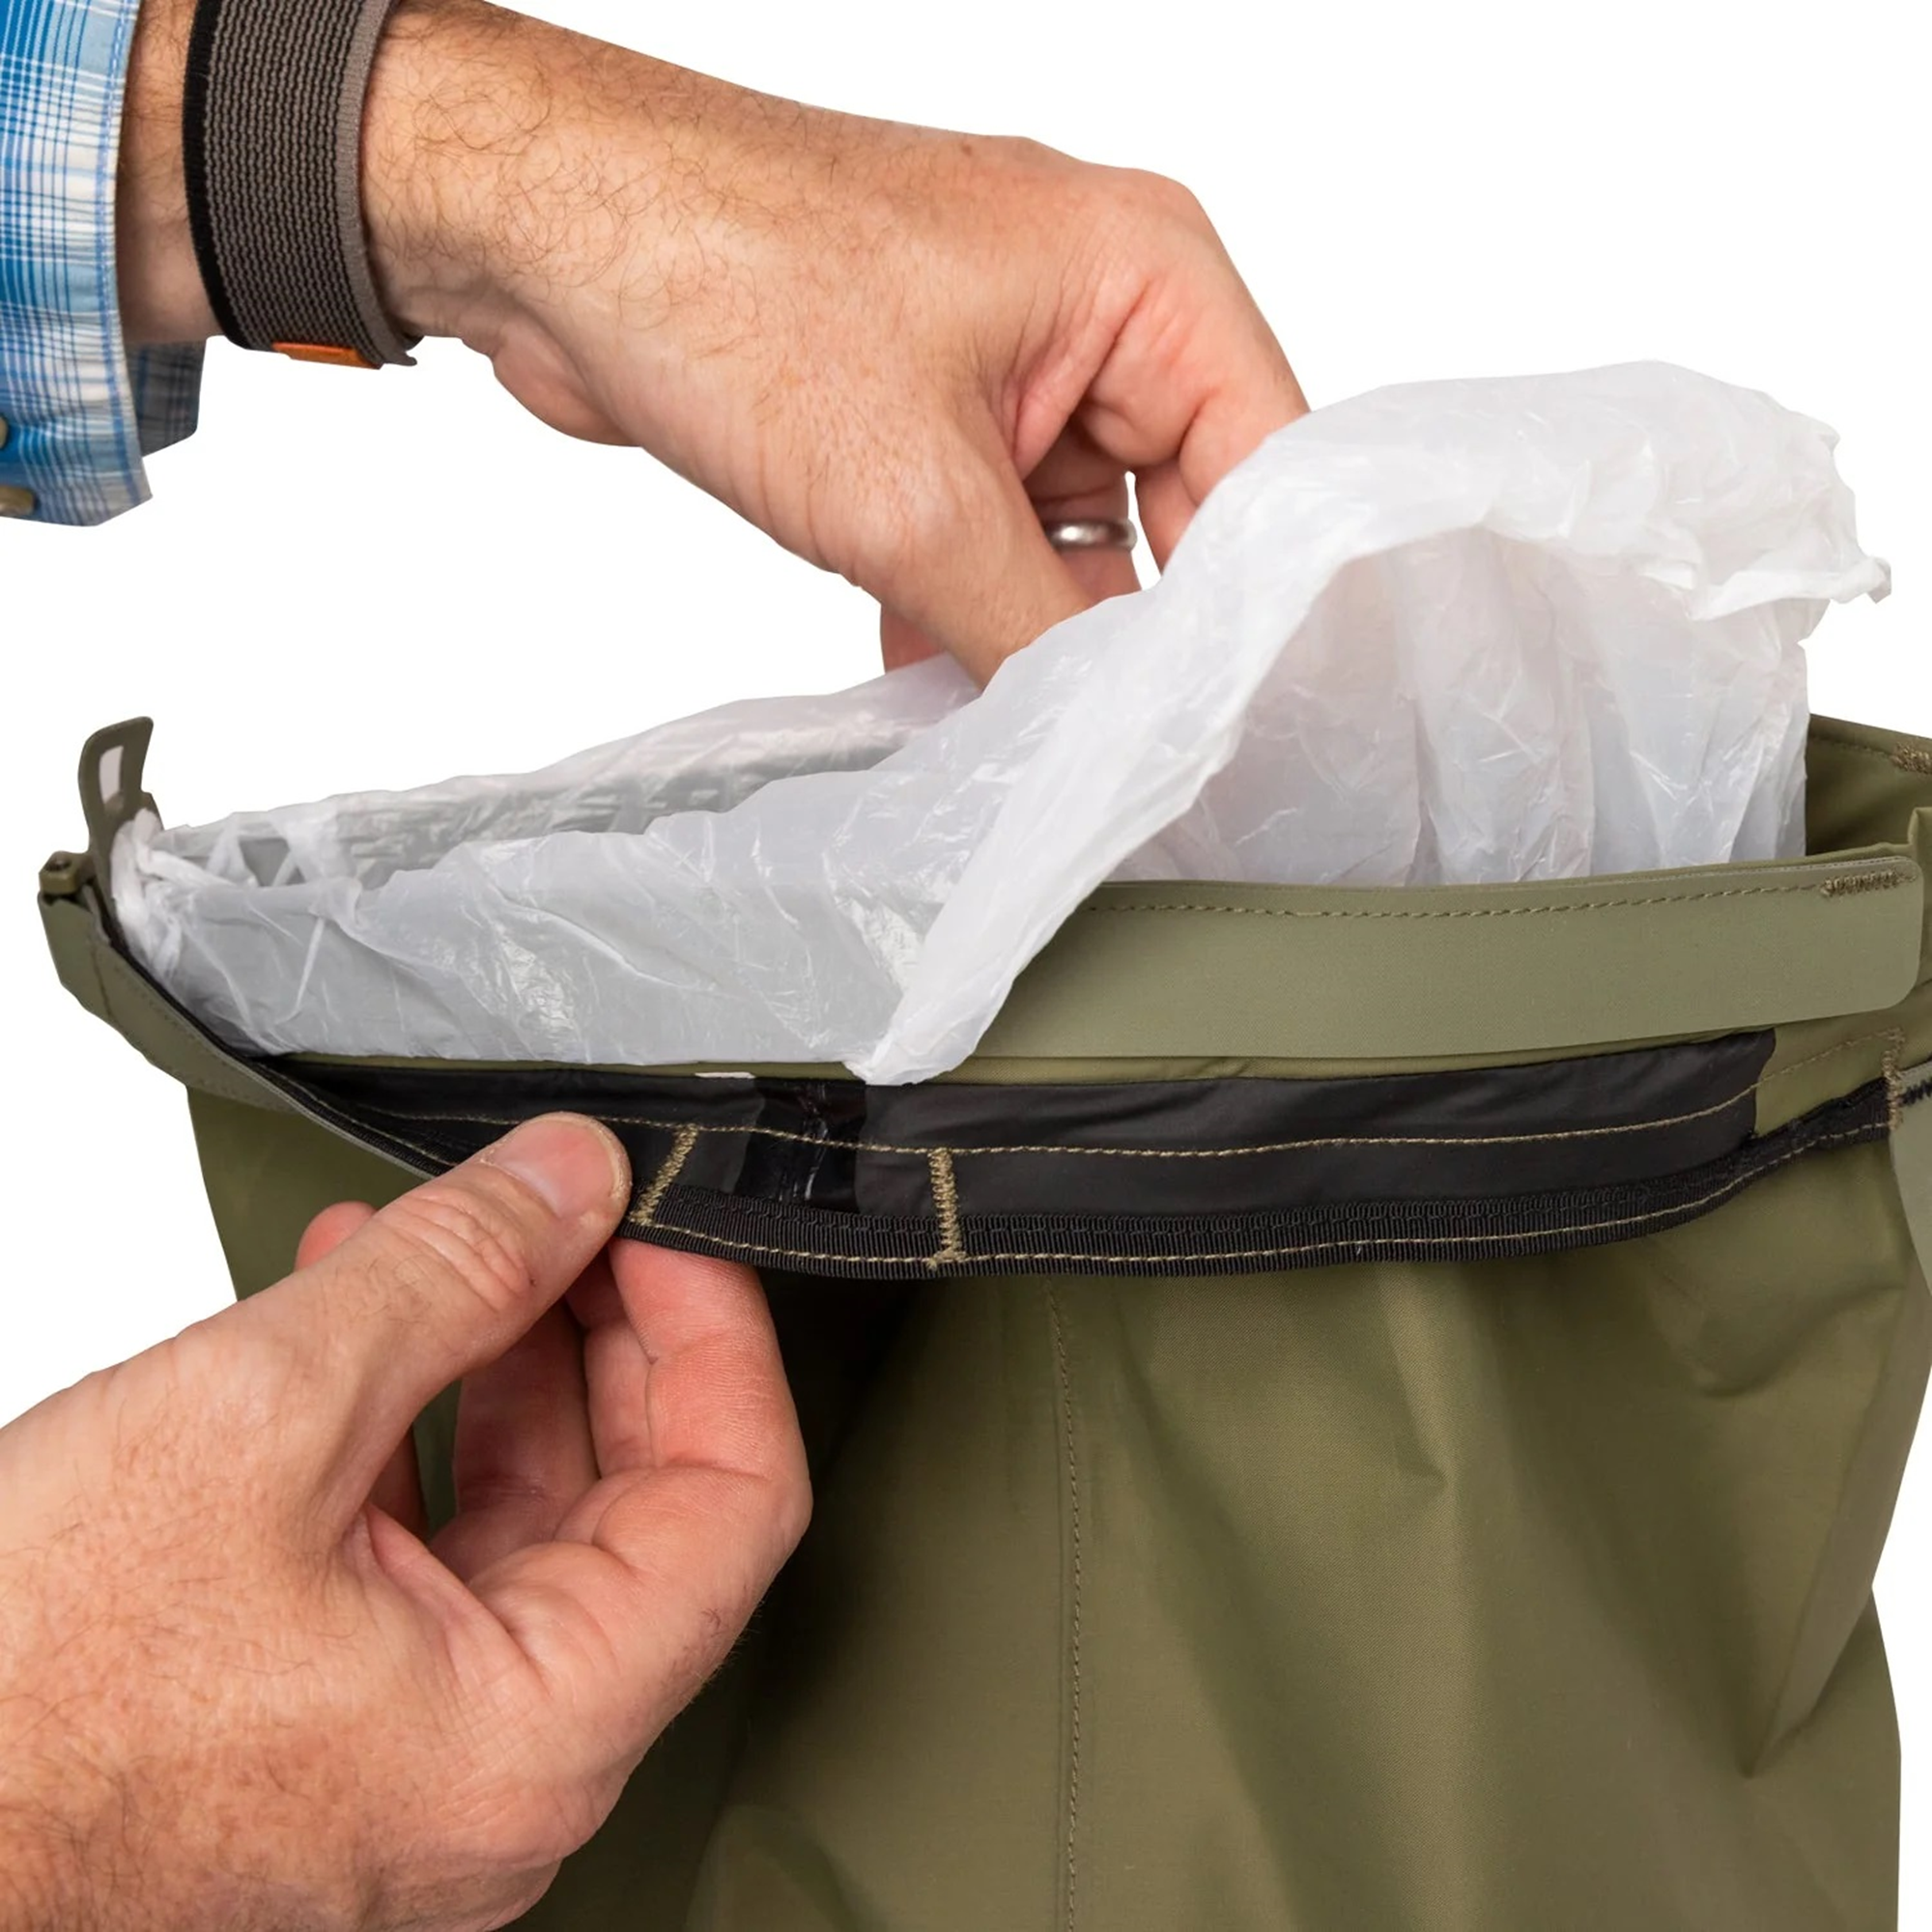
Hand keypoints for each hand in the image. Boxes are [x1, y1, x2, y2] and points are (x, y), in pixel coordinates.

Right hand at [0, 1116, 808, 1931]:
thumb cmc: (17, 1701)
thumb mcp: (261, 1415)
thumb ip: (454, 1273)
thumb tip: (574, 1176)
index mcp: (535, 1736)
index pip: (740, 1504)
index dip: (716, 1334)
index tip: (664, 1230)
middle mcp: (502, 1772)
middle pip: (643, 1502)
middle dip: (602, 1327)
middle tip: (566, 1213)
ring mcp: (419, 1754)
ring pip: (531, 1516)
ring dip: (499, 1356)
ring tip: (453, 1240)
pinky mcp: (337, 1723)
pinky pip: (430, 1553)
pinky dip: (413, 1425)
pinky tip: (361, 1324)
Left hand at [116, 0, 1306, 679]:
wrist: (542, 236)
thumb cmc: (721, 275)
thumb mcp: (916, 496)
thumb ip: (1037, 631)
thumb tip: (1112, 737)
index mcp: (1145, 277)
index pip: (1269, 468)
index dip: (1256, 609)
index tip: (1233, 727)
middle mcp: (1096, 314)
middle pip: (1178, 516)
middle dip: (1129, 633)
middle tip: (1111, 750)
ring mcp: (1010, 367)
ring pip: (1073, 543)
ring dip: (1031, 633)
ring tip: (1010, 726)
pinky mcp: (931, 415)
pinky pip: (990, 538)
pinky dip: (963, 611)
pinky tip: (929, 682)